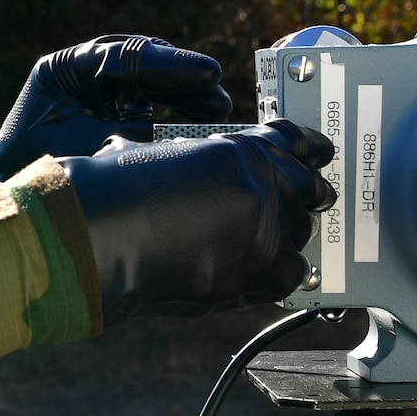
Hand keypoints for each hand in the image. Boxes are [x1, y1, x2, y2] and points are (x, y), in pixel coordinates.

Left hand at [0, 35, 232, 178]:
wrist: (10, 180)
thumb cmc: (37, 162)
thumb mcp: (85, 147)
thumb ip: (130, 133)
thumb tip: (179, 129)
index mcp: (65, 67)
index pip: (125, 56)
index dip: (170, 64)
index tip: (208, 72)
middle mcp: (79, 65)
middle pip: (141, 59)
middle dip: (183, 76)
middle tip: (219, 94)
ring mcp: (92, 79)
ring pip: (146, 74)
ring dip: (182, 89)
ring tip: (217, 106)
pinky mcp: (104, 97)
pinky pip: (143, 91)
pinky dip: (169, 101)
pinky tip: (197, 111)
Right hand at [58, 120, 336, 319]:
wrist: (97, 242)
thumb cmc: (112, 198)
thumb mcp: (167, 160)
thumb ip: (210, 169)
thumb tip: (229, 185)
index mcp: (235, 150)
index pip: (290, 143)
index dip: (307, 148)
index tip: (318, 153)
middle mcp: (259, 185)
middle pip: (307, 189)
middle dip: (305, 193)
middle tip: (310, 198)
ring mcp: (264, 229)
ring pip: (301, 232)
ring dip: (287, 234)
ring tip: (268, 240)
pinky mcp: (262, 271)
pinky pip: (293, 273)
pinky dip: (280, 272)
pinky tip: (261, 270)